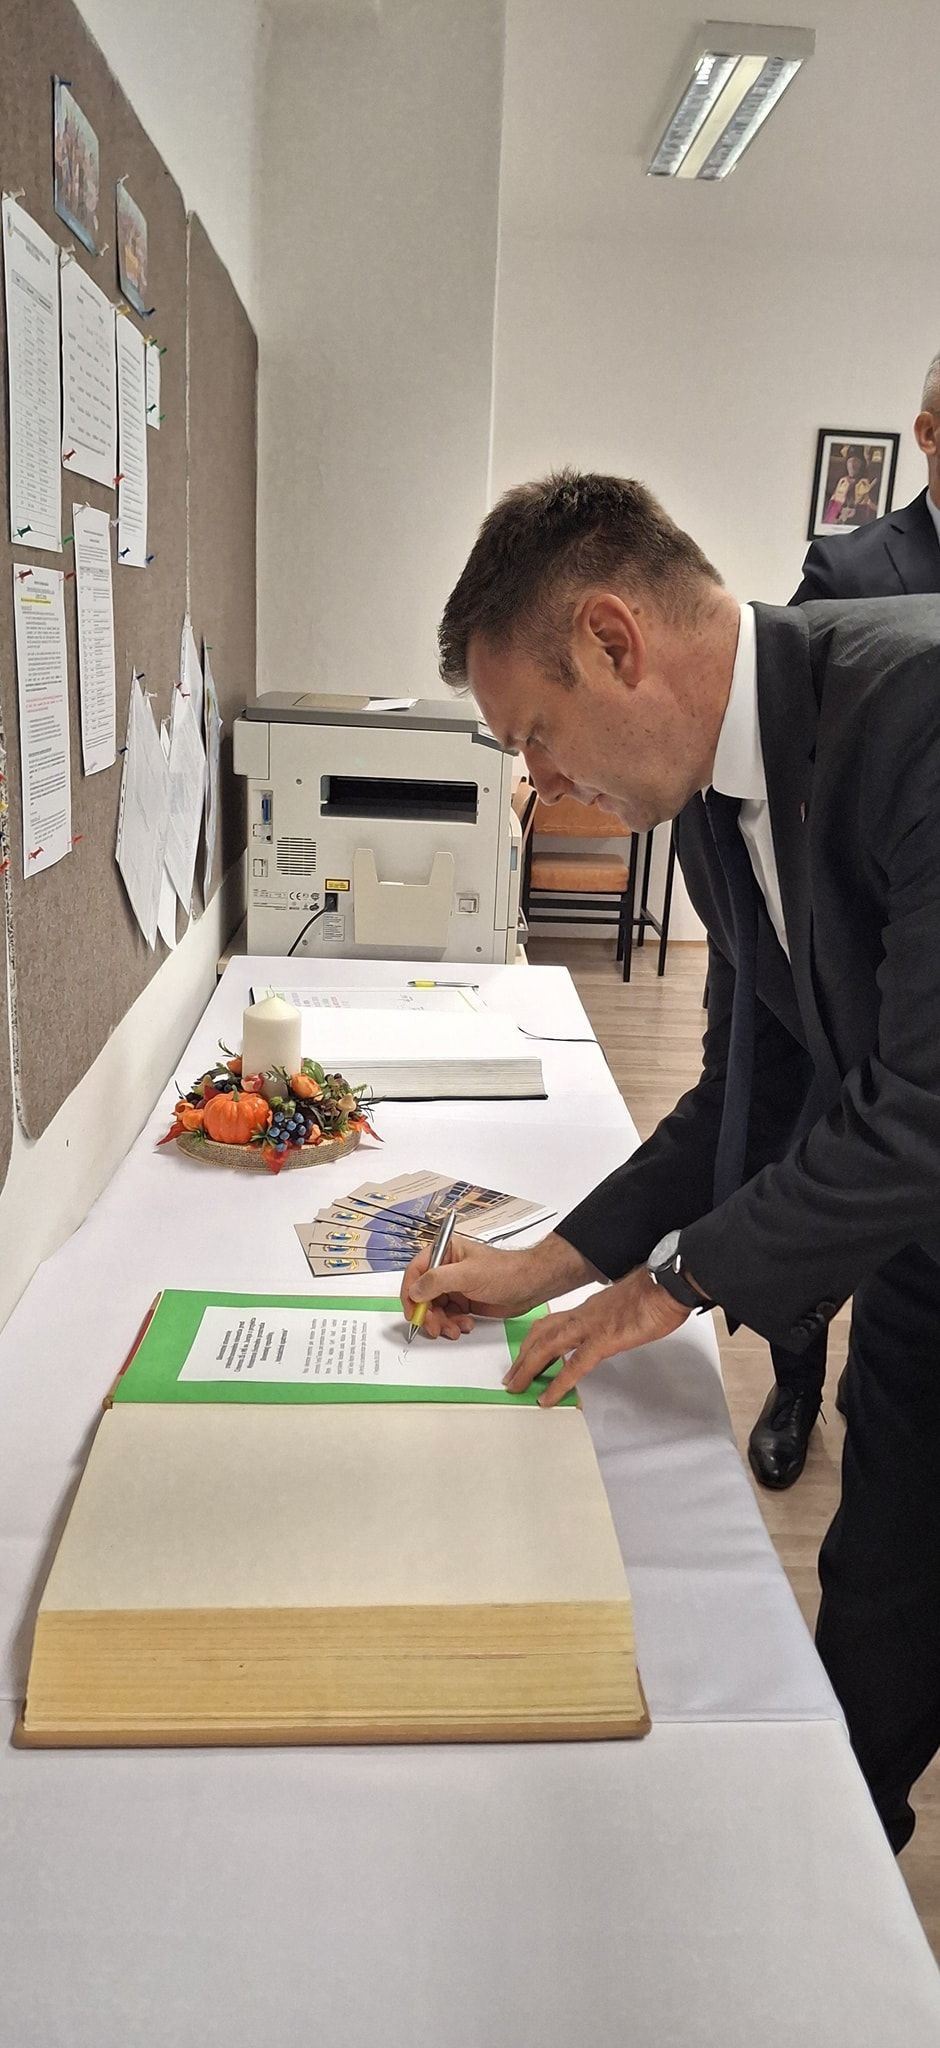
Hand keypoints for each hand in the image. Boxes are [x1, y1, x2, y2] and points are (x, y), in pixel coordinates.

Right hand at [401, 1231, 596, 1340]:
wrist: (531, 1285)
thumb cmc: (504, 1272)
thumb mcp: (468, 1274)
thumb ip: (437, 1281)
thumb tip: (414, 1291)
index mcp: (444, 1252)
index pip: (415, 1273)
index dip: (410, 1293)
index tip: (413, 1313)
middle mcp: (446, 1269)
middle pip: (422, 1295)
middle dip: (428, 1314)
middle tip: (435, 1328)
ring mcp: (455, 1286)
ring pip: (435, 1309)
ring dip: (441, 1323)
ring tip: (455, 1330)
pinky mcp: (464, 1302)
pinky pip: (449, 1316)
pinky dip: (453, 1324)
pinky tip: (465, 1326)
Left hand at [503, 1266, 690, 1406]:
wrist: (670, 1282)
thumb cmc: (657, 1290)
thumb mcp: (629, 1303)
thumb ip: (615, 1314)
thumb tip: (616, 1322)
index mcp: (590, 1307)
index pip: (555, 1322)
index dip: (537, 1339)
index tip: (527, 1354)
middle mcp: (584, 1314)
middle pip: (542, 1334)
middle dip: (523, 1356)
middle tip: (511, 1376)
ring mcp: (591, 1327)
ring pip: (547, 1347)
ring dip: (528, 1368)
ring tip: (517, 1386)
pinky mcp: (604, 1341)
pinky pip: (574, 1366)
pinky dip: (558, 1383)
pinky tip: (548, 1398)